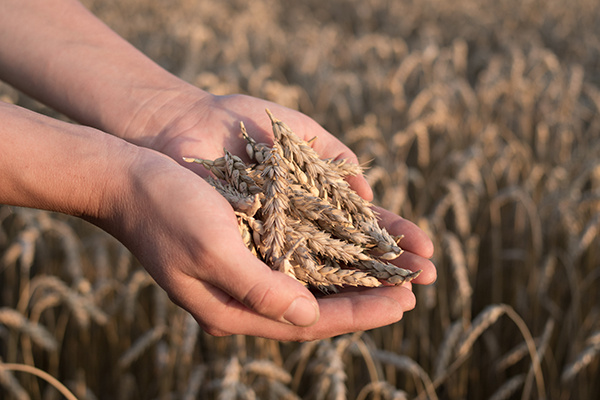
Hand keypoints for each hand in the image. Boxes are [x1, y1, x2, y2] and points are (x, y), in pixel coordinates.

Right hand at [112, 90, 435, 340]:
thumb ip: (260, 287)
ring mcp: (245, 274)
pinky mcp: (246, 248)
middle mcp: (244, 298)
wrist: (129, 180)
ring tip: (394, 272)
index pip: (311, 321)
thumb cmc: (166, 210)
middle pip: (319, 307)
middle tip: (413, 290)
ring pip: (313, 285)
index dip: (361, 313)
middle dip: (367, 299)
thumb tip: (309, 317)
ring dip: (354, 278)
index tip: (404, 303)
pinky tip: (354, 248)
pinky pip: (298, 260)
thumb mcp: (211, 249)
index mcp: (234, 309)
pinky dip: (330, 256)